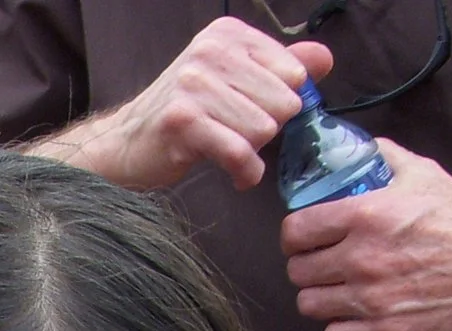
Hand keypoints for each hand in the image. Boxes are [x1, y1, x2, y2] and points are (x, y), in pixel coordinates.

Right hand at [44, 19, 330, 190]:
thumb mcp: (234, 80)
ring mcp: (194, 84)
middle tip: (238, 136)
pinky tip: (236, 174)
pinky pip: (239, 153)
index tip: (256, 115)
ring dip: (252, 153)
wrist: (126, 144)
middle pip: (283, 103)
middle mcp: (210, 51)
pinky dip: (244, 172)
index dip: (281, 104)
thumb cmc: (185, 115)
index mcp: (227, 35)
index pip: (294, 73)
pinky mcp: (183, 121)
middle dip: (268, 130)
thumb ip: (281, 67)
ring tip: (229, 152)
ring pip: (263, 130)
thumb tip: (324, 59)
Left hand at [283, 139, 451, 330]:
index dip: (296, 236)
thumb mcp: (422, 174)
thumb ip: (383, 159)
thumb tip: (357, 147)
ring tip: (338, 290)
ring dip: (321, 297)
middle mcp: (362, 258)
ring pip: (310, 305)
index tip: (306, 238)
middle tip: (324, 264)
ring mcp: (372, 298)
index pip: (295, 231)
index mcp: (364, 215)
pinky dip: (339, 329)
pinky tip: (353, 317)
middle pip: (298, 271)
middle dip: (308, 266)